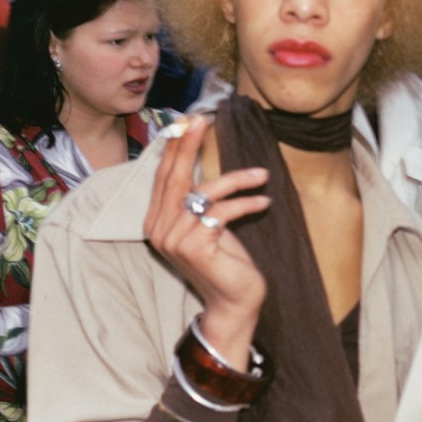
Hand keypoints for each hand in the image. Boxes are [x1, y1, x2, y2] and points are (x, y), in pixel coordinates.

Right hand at [143, 116, 270, 359]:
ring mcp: (173, 240)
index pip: (163, 177)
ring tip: (263, 176)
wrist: (235, 302)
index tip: (188, 120)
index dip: (175, 148)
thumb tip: (200, 160)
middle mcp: (159, 230)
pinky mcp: (195, 247)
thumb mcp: (209, 223)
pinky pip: (222, 212)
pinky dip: (246, 203)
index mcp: (156, 222)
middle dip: (189, 145)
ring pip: (204, 193)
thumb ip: (198, 199)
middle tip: (204, 120)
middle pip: (174, 178)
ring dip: (238, 180)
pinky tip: (265, 203)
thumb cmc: (226, 260)